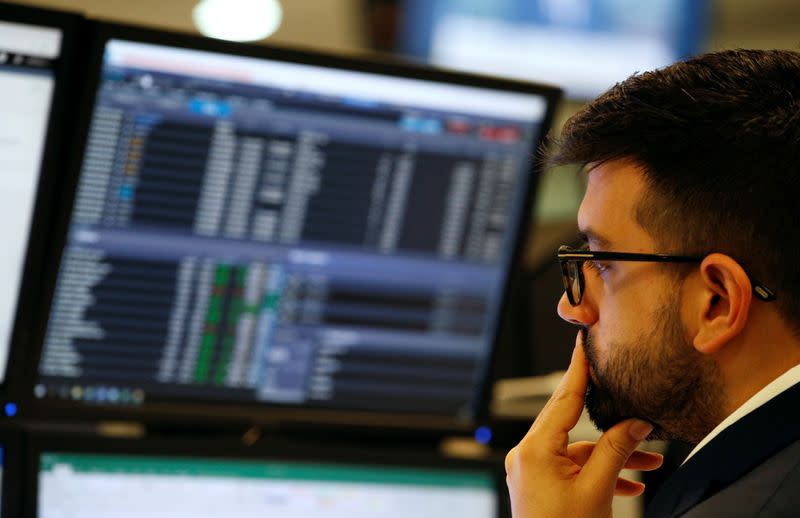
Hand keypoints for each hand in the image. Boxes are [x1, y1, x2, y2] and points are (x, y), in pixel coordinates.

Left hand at [504, 335, 663, 517]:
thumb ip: (617, 450)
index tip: (584, 344)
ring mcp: (532, 471)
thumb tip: (637, 421)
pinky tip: (633, 481)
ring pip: (578, 450)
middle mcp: (527, 455)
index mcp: (534, 450)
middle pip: (572, 422)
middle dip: (608, 417)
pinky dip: (599, 471)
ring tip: (651, 458)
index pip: (562, 399)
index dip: (579, 370)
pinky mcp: (540, 486)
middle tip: (628, 394)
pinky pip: (572, 468)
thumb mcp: (597, 489)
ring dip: (612, 453)